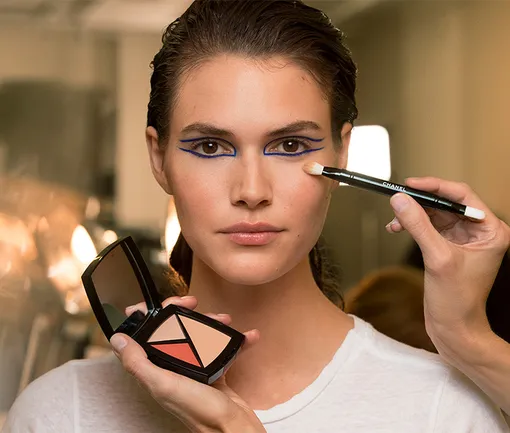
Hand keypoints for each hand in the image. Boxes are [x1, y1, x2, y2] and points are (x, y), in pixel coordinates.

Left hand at [111, 296, 264, 432]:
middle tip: (195, 306)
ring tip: (225, 321)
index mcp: (156, 371)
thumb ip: (138, 363)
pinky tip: (247, 336)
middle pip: (173, 331)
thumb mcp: (164, 384)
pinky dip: (235, 341)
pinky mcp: (214, 372)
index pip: (144, 337)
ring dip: (212, 324)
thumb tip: (117, 340)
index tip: (162, 304)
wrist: (232, 428)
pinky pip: (223, 350)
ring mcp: (194, 369)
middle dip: (185, 314)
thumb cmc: (199, 411)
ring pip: (198, 336)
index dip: (150, 316)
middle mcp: (173, 369)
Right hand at [385, 177, 509, 353]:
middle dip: (420, 202)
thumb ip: (418, 226)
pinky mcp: (447, 248)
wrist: (453, 328)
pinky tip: (397, 228)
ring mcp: (462, 240)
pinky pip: (427, 228)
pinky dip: (412, 226)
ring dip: (413, 214)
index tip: (410, 184)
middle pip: (446, 203)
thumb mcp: (437, 258)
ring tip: (395, 220)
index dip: (435, 187)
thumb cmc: (457, 300)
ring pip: (434, 214)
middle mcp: (478, 232)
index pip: (462, 196)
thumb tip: (400, 200)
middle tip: (398, 199)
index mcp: (490, 231)